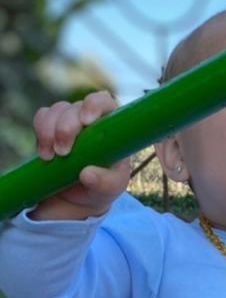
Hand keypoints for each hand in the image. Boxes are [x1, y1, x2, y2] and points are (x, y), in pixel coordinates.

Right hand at [30, 91, 129, 220]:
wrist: (78, 195)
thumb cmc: (102, 186)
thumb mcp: (111, 189)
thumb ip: (105, 182)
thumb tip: (86, 174)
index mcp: (109, 127)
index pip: (104, 102)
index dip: (94, 105)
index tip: (86, 122)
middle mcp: (90, 119)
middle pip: (75, 107)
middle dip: (66, 127)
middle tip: (63, 152)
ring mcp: (69, 120)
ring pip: (57, 111)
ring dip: (50, 131)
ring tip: (51, 157)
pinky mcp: (50, 126)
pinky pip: (42, 117)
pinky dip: (40, 132)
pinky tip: (45, 153)